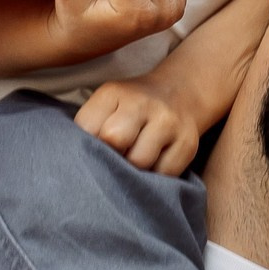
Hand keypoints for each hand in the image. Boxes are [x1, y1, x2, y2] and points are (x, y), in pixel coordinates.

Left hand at [75, 76, 201, 174]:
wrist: (178, 94)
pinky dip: (154, 177)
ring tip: (132, 163)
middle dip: (110, 156)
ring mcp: (168, 123)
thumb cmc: (130, 109)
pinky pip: (163, 174)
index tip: (92, 150)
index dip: (86, 146)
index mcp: (114, 93)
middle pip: (114, 140)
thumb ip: (91, 127)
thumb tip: (80, 164)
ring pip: (139, 162)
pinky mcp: (188, 144)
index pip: (87, 128)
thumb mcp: (106, 105)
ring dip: (132, 170)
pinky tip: (152, 165)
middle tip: (114, 159)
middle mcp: (143, 103)